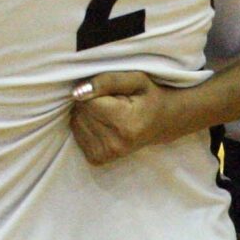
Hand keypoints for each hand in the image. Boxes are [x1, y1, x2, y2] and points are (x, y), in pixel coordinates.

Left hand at [68, 70, 189, 164]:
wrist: (164, 122)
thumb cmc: (150, 97)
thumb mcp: (136, 79)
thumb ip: (107, 81)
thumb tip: (76, 93)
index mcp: (125, 124)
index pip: (87, 102)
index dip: (96, 91)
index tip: (114, 94)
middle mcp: (115, 144)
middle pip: (80, 113)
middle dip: (90, 102)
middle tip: (113, 102)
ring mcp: (106, 154)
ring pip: (76, 123)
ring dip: (87, 114)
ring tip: (110, 113)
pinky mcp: (97, 159)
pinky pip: (77, 134)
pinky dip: (85, 125)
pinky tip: (103, 123)